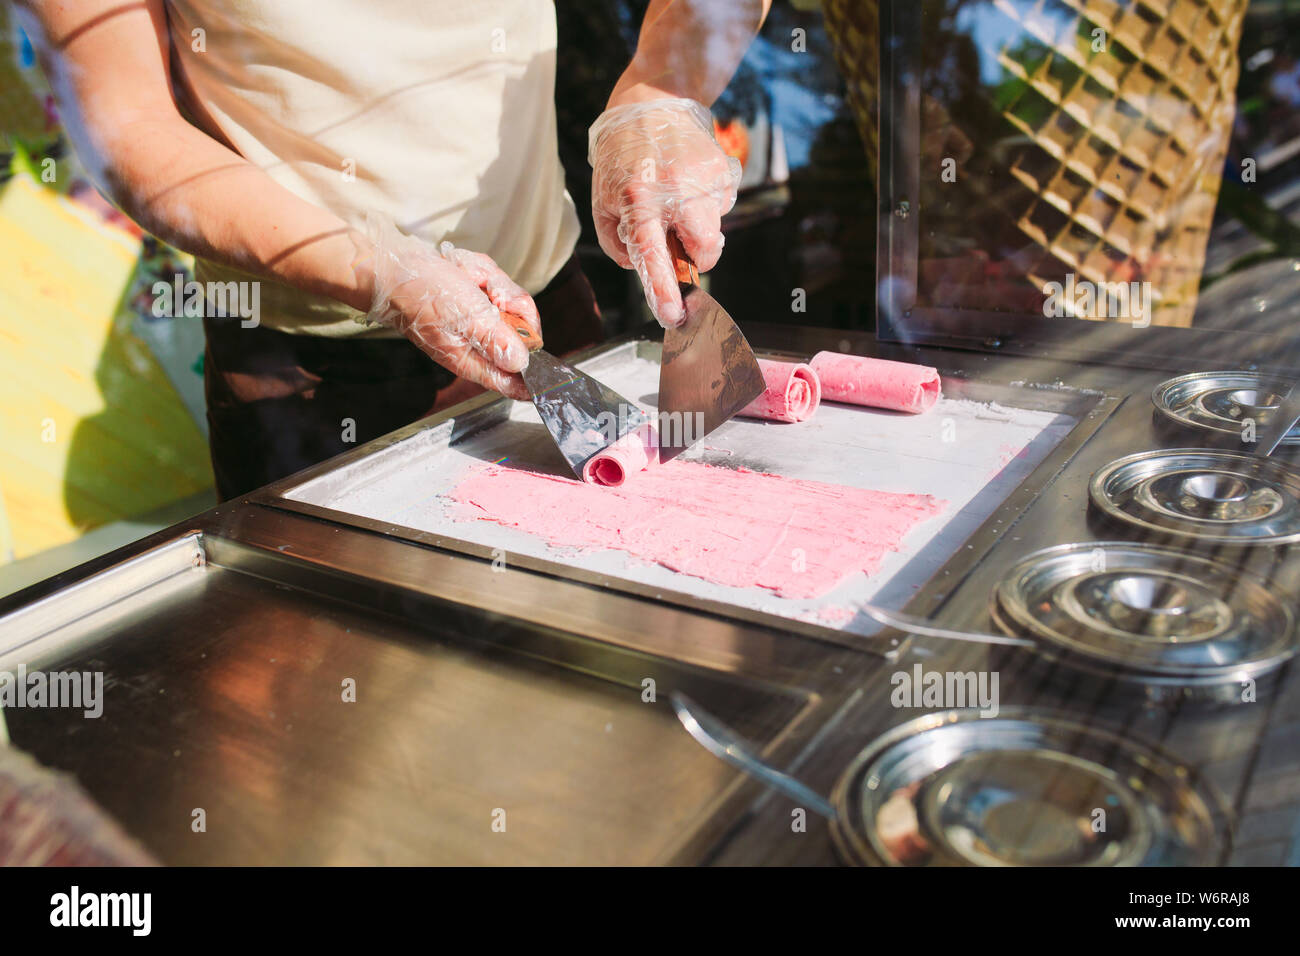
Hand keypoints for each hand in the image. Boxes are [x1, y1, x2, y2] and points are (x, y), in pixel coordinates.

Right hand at [357, 215, 539, 399]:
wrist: (393, 267)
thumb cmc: (420, 294)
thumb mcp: (464, 316)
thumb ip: (495, 340)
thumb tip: (522, 362)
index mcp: (472, 359)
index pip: (511, 382)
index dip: (534, 378)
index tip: (554, 374)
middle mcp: (478, 344)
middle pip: (520, 334)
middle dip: (511, 306)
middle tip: (492, 294)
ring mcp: (478, 322)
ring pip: (510, 305)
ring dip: (494, 284)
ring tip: (471, 278)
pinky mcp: (475, 303)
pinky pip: (495, 288)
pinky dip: (483, 274)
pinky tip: (466, 272)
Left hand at [589, 98, 741, 326]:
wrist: (653, 102)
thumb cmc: (622, 157)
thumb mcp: (603, 199)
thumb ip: (617, 241)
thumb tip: (642, 267)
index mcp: (638, 197)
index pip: (652, 253)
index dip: (663, 288)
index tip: (673, 315)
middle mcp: (675, 188)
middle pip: (705, 249)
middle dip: (698, 256)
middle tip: (681, 242)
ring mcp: (705, 177)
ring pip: (714, 230)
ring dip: (696, 226)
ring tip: (676, 195)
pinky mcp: (724, 169)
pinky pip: (720, 207)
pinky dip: (704, 204)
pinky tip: (688, 181)